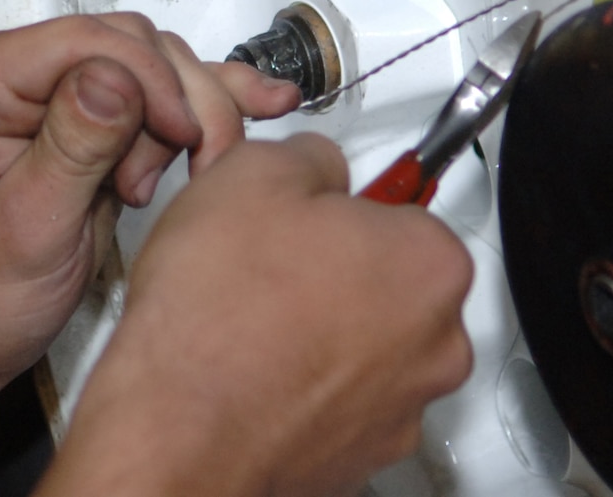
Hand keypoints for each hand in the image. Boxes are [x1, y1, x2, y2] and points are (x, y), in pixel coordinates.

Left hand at [0, 14, 299, 415]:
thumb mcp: (21, 234)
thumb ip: (71, 150)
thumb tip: (118, 80)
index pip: (81, 39)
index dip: (149, 79)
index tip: (184, 134)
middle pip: (124, 43)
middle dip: (172, 101)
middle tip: (192, 166)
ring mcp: (39, 92)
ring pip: (146, 62)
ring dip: (183, 115)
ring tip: (180, 176)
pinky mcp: (72, 117)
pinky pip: (143, 90)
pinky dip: (195, 102)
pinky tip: (250, 100)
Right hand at [44, 135, 473, 496]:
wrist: (177, 428)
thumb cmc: (217, 316)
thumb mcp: (255, 172)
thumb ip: (311, 155)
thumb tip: (316, 165)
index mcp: (429, 262)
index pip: (405, 204)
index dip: (343, 202)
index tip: (314, 209)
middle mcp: (435, 343)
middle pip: (395, 277)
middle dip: (341, 263)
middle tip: (274, 256)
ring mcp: (402, 408)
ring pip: (369, 342)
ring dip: (324, 325)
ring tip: (253, 314)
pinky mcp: (362, 456)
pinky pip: (341, 397)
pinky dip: (307, 382)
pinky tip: (254, 363)